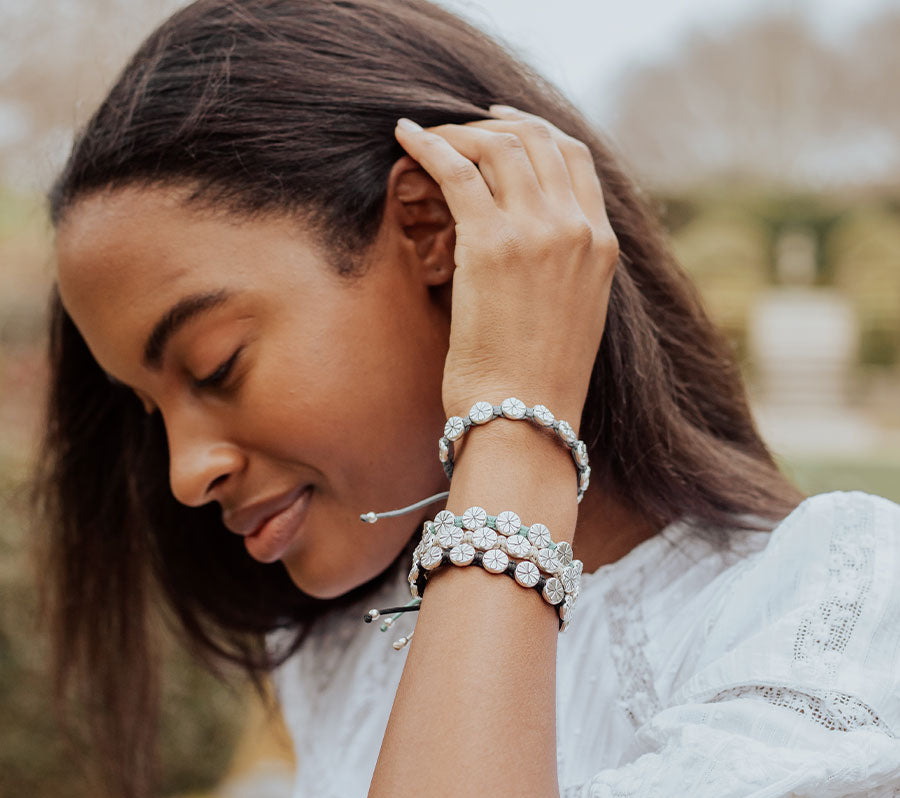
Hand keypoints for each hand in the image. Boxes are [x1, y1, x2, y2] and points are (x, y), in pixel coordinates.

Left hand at [394, 106, 618, 429]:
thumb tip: (526, 242)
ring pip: (498, 146)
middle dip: (494, 124)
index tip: (504, 126)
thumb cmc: (537, 381)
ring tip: (426, 138)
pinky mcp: (492, 244)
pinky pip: (456, 169)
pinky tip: (405, 137)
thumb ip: (561, 267)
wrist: (526, 418)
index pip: (575, 158)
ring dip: (457, 133)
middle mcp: (577, 228)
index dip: (536, 131)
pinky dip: (429, 144)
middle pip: (538, 139)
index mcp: (601, 245)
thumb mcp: (571, 314)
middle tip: (459, 128)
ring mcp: (539, 232)